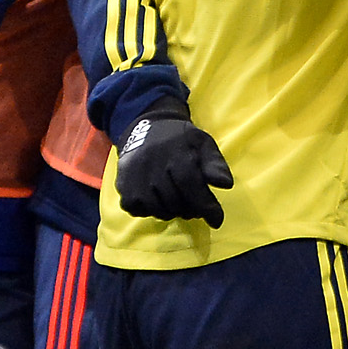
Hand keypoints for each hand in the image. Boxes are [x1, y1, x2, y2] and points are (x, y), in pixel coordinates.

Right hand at [114, 97, 233, 225]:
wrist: (145, 127)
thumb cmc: (180, 139)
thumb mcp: (203, 144)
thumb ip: (215, 164)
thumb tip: (225, 184)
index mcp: (175, 154)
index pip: (191, 186)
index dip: (206, 207)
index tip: (216, 221)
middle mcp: (152, 165)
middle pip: (176, 202)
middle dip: (192, 211)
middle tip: (198, 208)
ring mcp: (134, 176)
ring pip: (158, 210)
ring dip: (173, 212)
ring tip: (180, 202)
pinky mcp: (122, 184)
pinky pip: (138, 210)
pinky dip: (150, 210)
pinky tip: (159, 200)